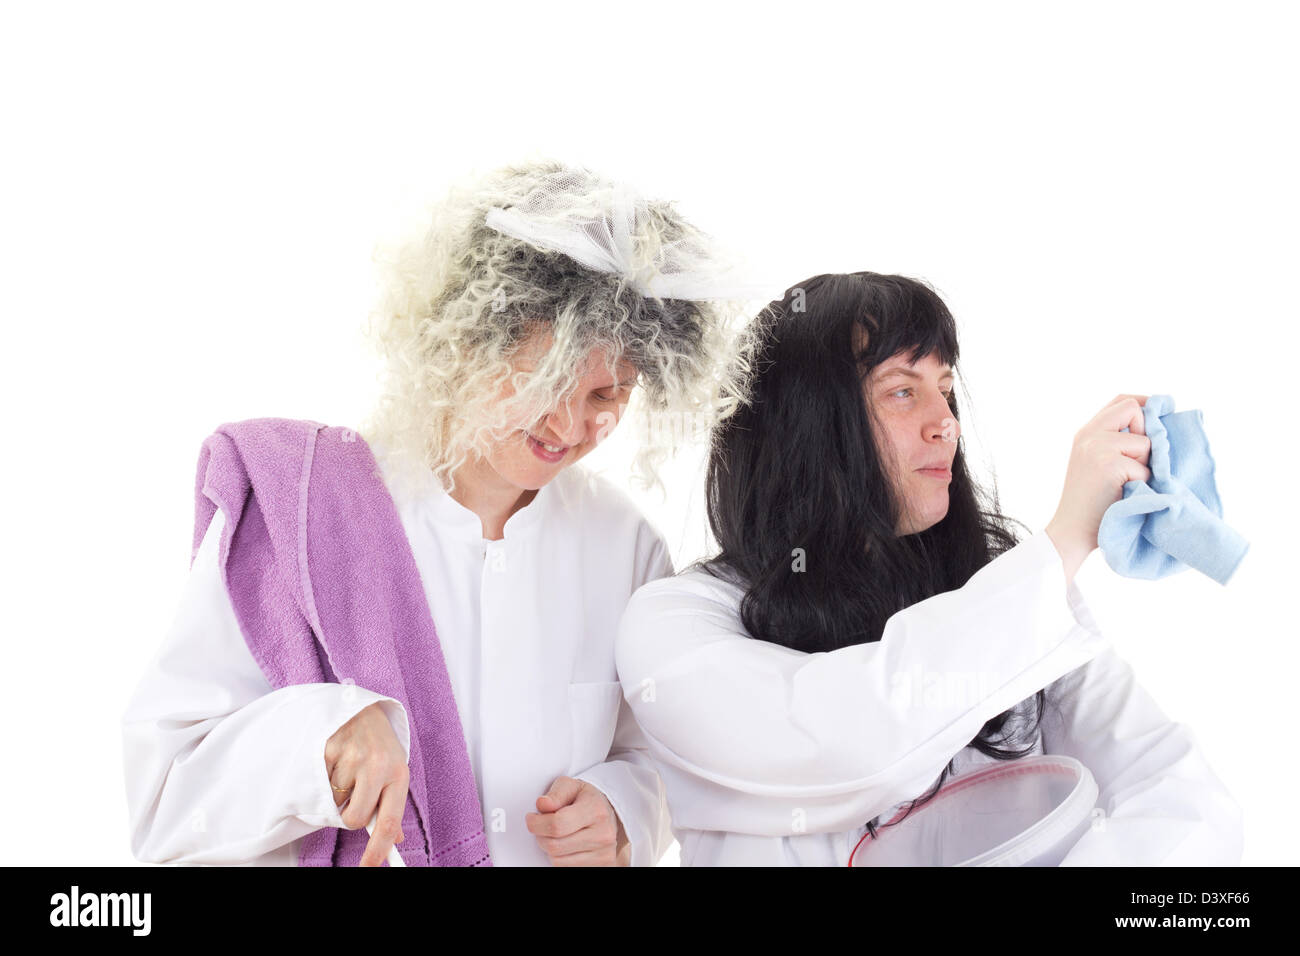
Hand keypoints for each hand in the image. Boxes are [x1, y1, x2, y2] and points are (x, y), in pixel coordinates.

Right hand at [324, 702, 408, 866]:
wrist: (360, 707)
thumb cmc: (379, 743)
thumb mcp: (394, 770)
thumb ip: (391, 803)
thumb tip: (394, 838)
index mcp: (398, 774)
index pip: (388, 823)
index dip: (377, 851)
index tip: (368, 867)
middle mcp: (378, 765)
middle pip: (353, 819)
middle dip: (349, 814)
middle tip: (352, 794)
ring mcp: (351, 757)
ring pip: (334, 803)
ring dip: (336, 792)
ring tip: (346, 768)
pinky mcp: (328, 750)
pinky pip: (319, 785)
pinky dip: (323, 778)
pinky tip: (334, 760)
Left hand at [525, 776, 629, 866]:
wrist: (610, 815)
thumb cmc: (586, 800)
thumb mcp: (571, 786)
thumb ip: (556, 793)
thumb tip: (542, 804)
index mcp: (596, 810)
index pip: (557, 824)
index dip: (536, 823)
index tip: (531, 818)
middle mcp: (604, 834)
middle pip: (554, 846)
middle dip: (540, 836)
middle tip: (541, 826)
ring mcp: (604, 854)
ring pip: (558, 861)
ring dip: (549, 849)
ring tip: (556, 835)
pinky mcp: (602, 866)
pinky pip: (566, 869)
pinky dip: (560, 858)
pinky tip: (565, 846)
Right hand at [1046, 394, 1152, 582]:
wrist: (1071, 531)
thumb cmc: (1091, 503)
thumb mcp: (1095, 463)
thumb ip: (1115, 441)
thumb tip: (1157, 425)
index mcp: (1085, 433)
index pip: (1121, 401)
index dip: (1145, 403)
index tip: (1164, 411)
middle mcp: (1089, 435)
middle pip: (1134, 410)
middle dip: (1147, 433)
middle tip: (1140, 460)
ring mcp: (1098, 448)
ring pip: (1145, 443)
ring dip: (1145, 466)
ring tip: (1125, 484)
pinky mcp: (1110, 465)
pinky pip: (1145, 468)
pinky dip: (1142, 484)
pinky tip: (1124, 495)